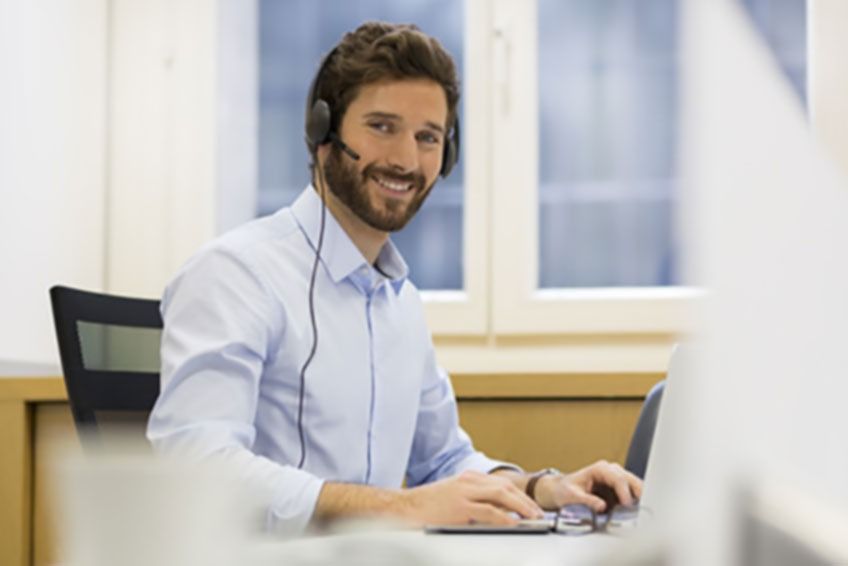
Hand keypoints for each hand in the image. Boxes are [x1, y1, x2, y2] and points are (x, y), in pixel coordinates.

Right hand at [398, 470, 543, 525]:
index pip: (501, 483)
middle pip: (505, 487)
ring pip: (501, 495)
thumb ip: (474, 500)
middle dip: (524, 500)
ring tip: (532, 517)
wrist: (404, 507)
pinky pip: (488, 511)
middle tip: (538, 513)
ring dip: (520, 506)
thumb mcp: (453, 497)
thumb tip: (497, 513)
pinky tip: (513, 523)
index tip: (530, 505)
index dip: (519, 494)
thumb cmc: (427, 505)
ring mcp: (464, 492)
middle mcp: (468, 481)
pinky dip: (504, 517)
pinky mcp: (459, 507)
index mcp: (468, 478)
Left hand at [533, 460, 641, 511]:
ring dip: (638, 499)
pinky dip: (635, 503)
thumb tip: (602, 506)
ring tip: (639, 513)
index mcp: (600, 469)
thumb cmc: (565, 490)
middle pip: (631, 480)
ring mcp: (617, 480)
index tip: (626, 505)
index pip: (618, 478)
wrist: (561, 491)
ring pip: (635, 487)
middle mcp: (611, 471)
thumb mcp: (572, 496)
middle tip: (641, 509)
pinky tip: (635, 512)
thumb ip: (586, 500)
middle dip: (638, 493)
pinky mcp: (619, 491)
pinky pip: (632, 495)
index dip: (624, 492)